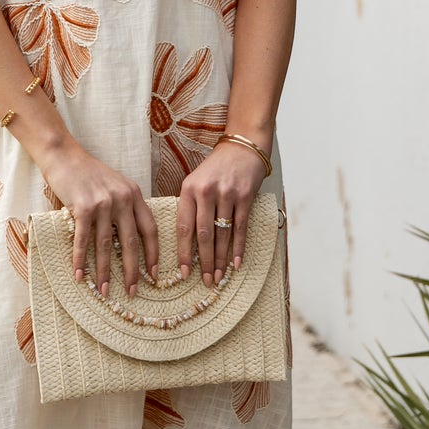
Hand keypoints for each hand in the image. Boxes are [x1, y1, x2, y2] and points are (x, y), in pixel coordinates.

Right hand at [41, 142, 159, 295]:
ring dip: (104, 271)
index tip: (153, 274)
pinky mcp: (82, 207)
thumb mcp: (116, 186)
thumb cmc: (89, 174)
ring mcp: (103, 203)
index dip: (153, 253)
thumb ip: (126, 206)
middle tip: (132, 292)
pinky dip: (81, 260)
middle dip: (132, 271)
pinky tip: (79, 275)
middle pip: (131, 242)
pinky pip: (83, 239)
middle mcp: (122, 199)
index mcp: (135, 194)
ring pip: (106, 245)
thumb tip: (130, 240)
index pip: (150, 229)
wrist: (65, 156)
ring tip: (104, 291)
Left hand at [177, 139, 267, 285]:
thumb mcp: (195, 181)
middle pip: (203, 234)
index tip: (184, 273)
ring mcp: (226, 194)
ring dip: (220, 259)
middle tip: (205, 281)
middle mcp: (206, 192)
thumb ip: (189, 206)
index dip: (183, 252)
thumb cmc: (216, 169)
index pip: (183, 226)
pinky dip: (238, 248)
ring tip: (218, 277)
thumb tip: (185, 242)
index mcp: (188, 189)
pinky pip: (240, 228)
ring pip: (222, 234)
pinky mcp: (245, 196)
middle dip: (204, 261)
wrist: (242, 148)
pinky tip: (235, 263)